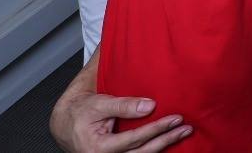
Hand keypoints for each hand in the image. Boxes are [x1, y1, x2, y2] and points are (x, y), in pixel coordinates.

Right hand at [50, 89, 189, 152]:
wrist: (66, 123)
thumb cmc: (81, 111)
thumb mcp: (100, 104)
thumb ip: (124, 105)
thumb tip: (150, 106)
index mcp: (98, 148)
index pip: (133, 139)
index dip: (156, 129)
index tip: (175, 118)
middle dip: (166, 140)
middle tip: (185, 128)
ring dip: (164, 146)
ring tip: (183, 133)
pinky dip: (154, 149)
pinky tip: (168, 140)